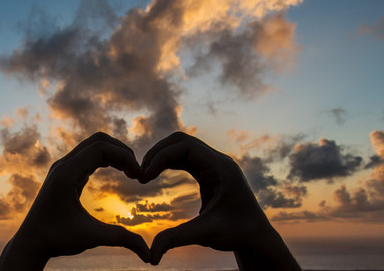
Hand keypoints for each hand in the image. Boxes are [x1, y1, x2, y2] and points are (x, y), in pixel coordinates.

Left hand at [0, 132, 149, 269]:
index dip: (125, 157)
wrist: (31, 243)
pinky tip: (120, 173)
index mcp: (66, 173)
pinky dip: (106, 160)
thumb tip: (149, 255)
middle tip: (138, 171)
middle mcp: (62, 165)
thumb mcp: (91, 238)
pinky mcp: (64, 174)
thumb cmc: (56, 239)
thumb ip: (121, 240)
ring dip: (115, 155)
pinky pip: (88, 157)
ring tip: (132, 173)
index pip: (100, 148)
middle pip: (98, 141)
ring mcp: (62, 168)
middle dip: (122, 152)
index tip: (140, 176)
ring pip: (93, 146)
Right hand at [140, 132, 299, 269]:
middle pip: (181, 141)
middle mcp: (219, 161)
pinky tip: (155, 174)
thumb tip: (151, 256)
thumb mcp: (206, 235)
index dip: (160, 156)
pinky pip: (185, 158)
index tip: (144, 176)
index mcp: (222, 168)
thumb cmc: (238, 234)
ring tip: (144, 174)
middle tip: (140, 172)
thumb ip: (177, 239)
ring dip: (161, 156)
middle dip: (158, 153)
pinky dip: (168, 162)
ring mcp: (215, 164)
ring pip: (182, 146)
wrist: (256, 237)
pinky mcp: (210, 172)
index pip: (185, 147)